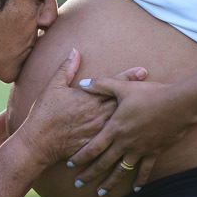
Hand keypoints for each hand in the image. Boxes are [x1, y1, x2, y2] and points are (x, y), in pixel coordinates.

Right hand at [16, 50, 147, 167]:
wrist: (40, 142)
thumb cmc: (44, 114)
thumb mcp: (53, 87)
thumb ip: (66, 68)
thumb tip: (75, 51)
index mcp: (89, 98)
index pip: (113, 85)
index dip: (129, 77)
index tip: (143, 70)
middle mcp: (97, 114)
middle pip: (123, 102)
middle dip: (139, 94)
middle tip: (156, 88)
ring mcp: (99, 130)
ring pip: (123, 121)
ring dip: (137, 115)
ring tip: (152, 110)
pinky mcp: (97, 144)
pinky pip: (116, 140)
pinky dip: (128, 136)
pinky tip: (140, 136)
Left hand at [66, 76, 192, 193]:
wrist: (178, 105)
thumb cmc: (149, 94)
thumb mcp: (122, 87)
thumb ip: (101, 85)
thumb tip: (82, 83)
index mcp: (115, 128)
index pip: (93, 147)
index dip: (80, 156)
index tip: (70, 165)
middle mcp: (125, 143)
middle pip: (103, 163)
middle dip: (89, 175)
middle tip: (77, 185)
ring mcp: (139, 150)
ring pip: (121, 171)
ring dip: (110, 183)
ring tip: (100, 194)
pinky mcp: (153, 153)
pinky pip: (144, 170)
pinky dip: (139, 181)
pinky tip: (135, 190)